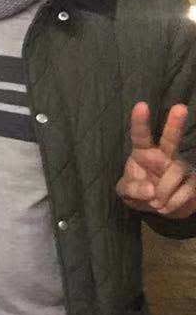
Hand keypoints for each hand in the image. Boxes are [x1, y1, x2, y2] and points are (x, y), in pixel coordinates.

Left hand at [117, 102, 195, 218]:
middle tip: (180, 108)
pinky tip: (165, 207)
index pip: (140, 135)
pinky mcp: (193, 181)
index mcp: (143, 152)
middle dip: (175, 123)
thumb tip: (150, 190)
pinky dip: (174, 202)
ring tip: (156, 204)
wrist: (158, 208)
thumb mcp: (126, 192)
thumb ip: (132, 189)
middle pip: (170, 138)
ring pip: (177, 171)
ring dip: (165, 191)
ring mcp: (180, 166)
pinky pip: (187, 189)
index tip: (141, 105)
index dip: (140, 121)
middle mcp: (164, 155)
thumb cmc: (139, 191)